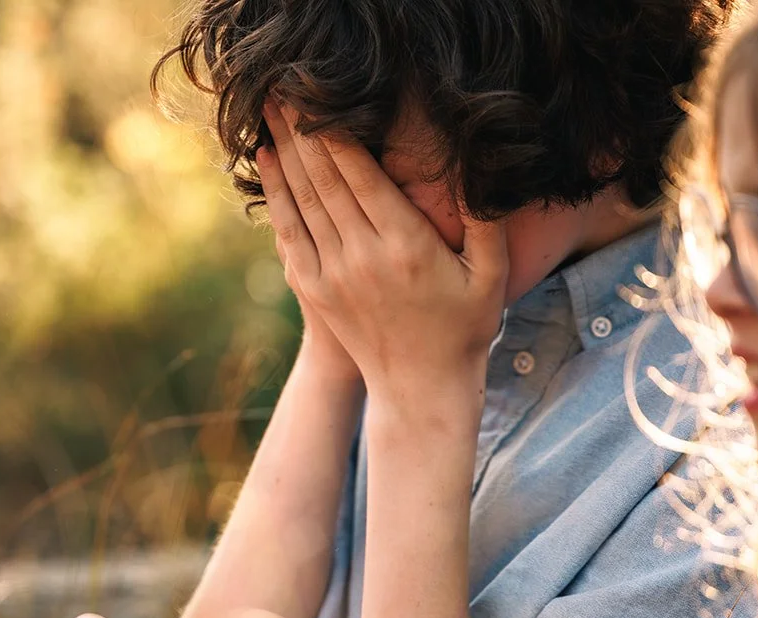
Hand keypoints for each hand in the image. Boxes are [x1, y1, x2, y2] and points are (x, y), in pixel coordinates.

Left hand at [258, 102, 507, 414]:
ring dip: (283, 152)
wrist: (418, 389)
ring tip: (267, 111)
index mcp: (406, 248)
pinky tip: (268, 162)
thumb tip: (479, 167)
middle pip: (325, 181)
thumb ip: (486, 221)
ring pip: (302, 201)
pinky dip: (276, 195)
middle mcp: (361, 258)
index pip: (363, 178)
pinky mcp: (313, 288)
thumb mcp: (490, 275)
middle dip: (302, 129)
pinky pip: (289, 232)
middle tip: (284, 88)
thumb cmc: (463, 328)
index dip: (337, 135)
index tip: (321, 97)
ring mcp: (332, 275)